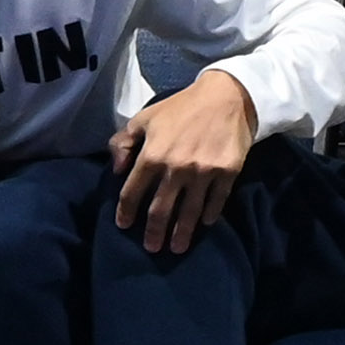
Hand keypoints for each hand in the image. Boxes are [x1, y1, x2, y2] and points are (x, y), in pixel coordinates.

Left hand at [106, 65, 257, 253]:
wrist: (227, 95)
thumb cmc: (181, 107)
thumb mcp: (144, 118)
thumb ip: (123, 143)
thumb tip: (117, 170)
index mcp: (152, 155)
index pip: (132, 193)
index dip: (126, 212)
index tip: (124, 225)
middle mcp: (176, 168)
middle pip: (161, 210)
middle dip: (154, 233)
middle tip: (152, 248)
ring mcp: (204, 172)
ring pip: (189, 212)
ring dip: (182, 233)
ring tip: (177, 248)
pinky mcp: (227, 172)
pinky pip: (216, 201)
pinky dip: (210, 215)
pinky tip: (205, 224)